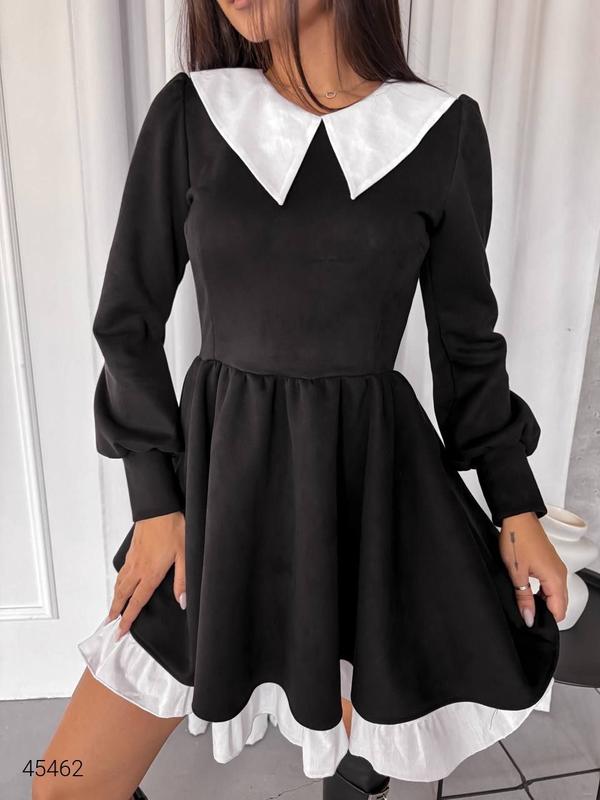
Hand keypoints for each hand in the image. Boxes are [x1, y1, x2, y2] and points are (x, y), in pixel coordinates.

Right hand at [105, 510, 185, 639]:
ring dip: (115, 598)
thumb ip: (182, 580)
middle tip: (110, 626)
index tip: (120, 632)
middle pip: (123, 595)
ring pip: (120, 583)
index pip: (137, 602)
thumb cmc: (173, 528)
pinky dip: (118, 583)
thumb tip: (182, 601)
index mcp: (150, 573)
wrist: (158, 507)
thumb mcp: (184, 555)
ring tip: (112, 609)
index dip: (128, 619)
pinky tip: (121, 583)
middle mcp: (138, 568)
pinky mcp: (131, 550)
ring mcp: (133, 559)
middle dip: (115, 612)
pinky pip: (122, 571)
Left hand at [498, 511, 567, 626]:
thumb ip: (523, 598)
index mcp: (555, 579)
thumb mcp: (516, 573)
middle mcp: (560, 574)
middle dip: (545, 612)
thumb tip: (529, 617)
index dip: (545, 620)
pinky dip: (543, 591)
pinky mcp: (551, 563)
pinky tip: (528, 589)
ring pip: (556, 594)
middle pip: (559, 604)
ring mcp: (557, 567)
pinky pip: (552, 584)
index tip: (530, 620)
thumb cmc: (517, 539)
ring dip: (543, 601)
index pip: (559, 611)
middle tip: (526, 613)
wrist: (517, 517)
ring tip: (524, 601)